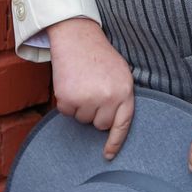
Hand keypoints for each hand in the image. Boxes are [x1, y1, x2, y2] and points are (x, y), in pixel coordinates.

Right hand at [48, 17, 135, 159]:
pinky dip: (67, 102)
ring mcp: (88, 99)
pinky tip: (71, 84)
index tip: (108, 155)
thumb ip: (121, 96)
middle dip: (95, 112)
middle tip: (92, 89)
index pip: (122, 124)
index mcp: (125, 90)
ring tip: (83, 83)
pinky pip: (67, 112)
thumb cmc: (99, 56)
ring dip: (81, 106)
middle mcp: (108, 97)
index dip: (115, 142)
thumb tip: (114, 123)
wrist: (77, 37)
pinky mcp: (68, 98)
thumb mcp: (121, 73)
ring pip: (83, 119)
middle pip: (100, 124)